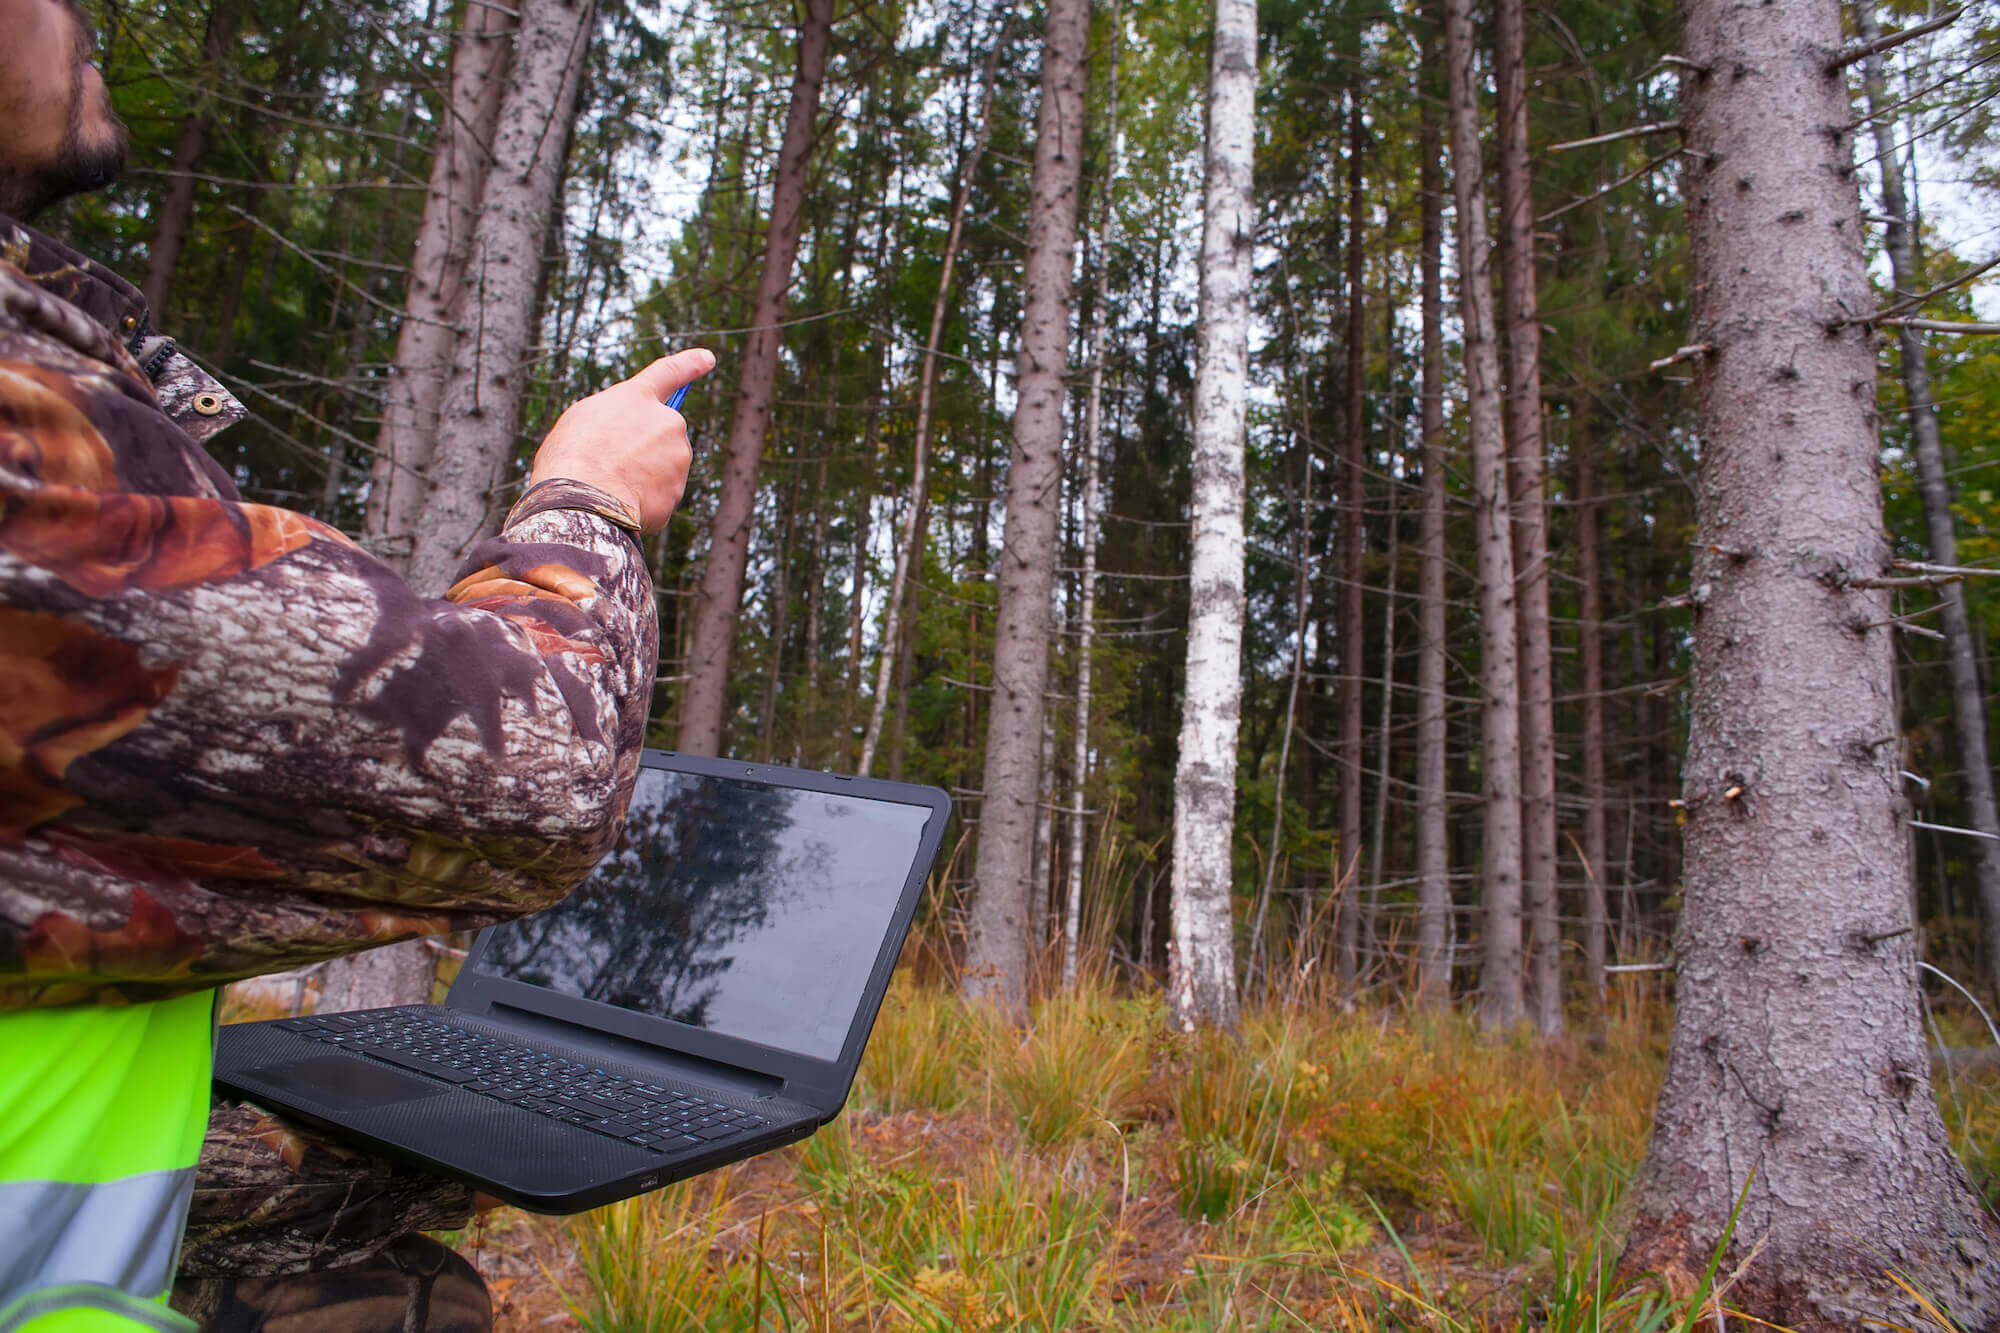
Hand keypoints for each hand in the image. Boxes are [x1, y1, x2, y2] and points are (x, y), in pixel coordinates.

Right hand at [529, 348, 715, 533]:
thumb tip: (627, 438)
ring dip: (641, 477)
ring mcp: (678, 457)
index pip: (669, 373)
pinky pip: (658, 497)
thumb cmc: (571, 456)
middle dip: (643, 450)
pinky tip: (620, 504)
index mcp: (639, 397)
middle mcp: (667, 421)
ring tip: (610, 484)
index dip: (689, 364)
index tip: (707, 358)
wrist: (583, 498)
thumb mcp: (582, 420)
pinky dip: (642, 503)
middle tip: (609, 463)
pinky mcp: (678, 491)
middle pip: (660, 435)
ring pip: (662, 468)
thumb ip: (613, 420)